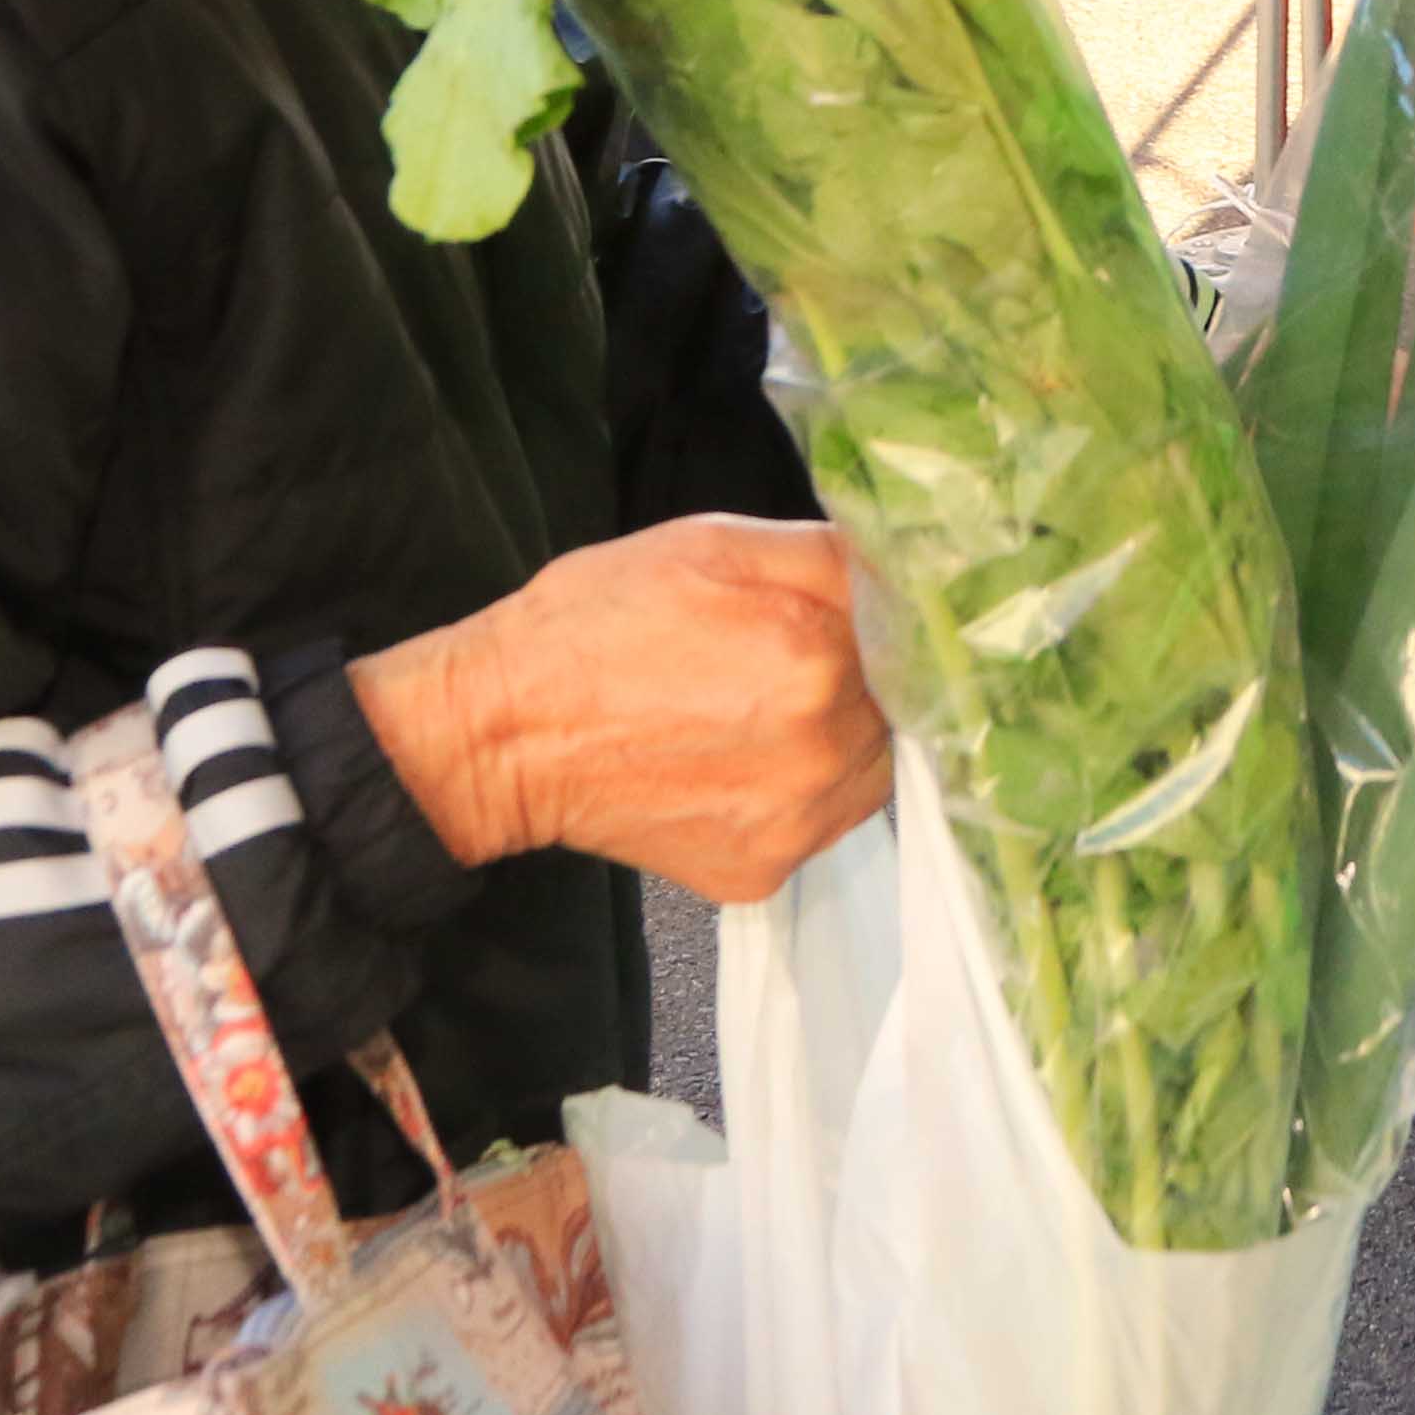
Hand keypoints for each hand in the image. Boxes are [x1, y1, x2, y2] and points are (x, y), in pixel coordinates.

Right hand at [357, 515, 886, 903]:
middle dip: (863, 675)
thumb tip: (904, 565)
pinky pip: (822, 823)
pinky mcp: (765, 870)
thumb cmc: (593, 627)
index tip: (856, 611)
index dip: (886, 613)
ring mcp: (796, 819)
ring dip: (843, 737)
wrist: (503, 737)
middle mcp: (820, 745)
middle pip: (901, 701)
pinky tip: (739, 760)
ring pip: (872, 767)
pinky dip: (800, 792)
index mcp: (814, 651)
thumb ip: (824, 552)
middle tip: (789, 658)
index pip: (911, 627)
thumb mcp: (710, 544)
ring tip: (762, 711)